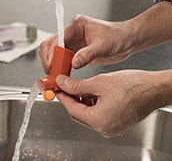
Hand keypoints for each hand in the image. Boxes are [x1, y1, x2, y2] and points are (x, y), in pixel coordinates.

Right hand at [40, 15, 133, 73]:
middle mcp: (71, 32)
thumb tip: (74, 62)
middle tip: (51, 72)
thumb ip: (88, 54)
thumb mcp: (104, 45)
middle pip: (50, 44)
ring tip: (55, 75)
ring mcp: (72, 41)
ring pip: (53, 52)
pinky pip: (61, 58)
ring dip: (52, 63)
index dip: (53, 52)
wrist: (128, 40)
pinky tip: (61, 74)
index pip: (58, 38)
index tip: (52, 65)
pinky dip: (59, 66)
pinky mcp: (75, 50)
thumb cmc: (119, 36)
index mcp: (77, 25)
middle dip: (48, 58)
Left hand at [55, 70, 171, 137]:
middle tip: (66, 85)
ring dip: (81, 101)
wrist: (154, 89)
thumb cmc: (133, 86)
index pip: (71, 109)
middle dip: (71, 99)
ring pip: (87, 115)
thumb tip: (61, 84)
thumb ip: (76, 85)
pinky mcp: (116, 124)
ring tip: (81, 86)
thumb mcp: (99, 83)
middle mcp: (105, 129)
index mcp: (99, 121)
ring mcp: (111, 128)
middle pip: (78, 114)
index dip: (62, 96)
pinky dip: (92, 105)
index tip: (57, 87)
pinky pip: (97, 116)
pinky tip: (92, 92)